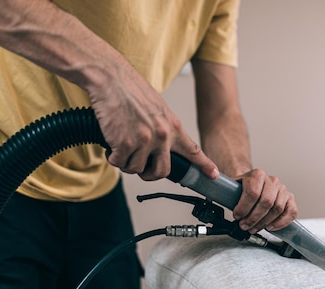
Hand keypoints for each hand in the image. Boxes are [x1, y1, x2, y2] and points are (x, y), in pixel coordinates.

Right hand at [88, 60, 218, 180]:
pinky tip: (112, 144)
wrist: (111, 78)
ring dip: (127, 162)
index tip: (213, 174)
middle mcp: (162, 135)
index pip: (193, 150)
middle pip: (162, 171)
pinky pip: (119, 163)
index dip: (204, 165)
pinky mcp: (125, 143)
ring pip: (136, 169)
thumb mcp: (157, 109)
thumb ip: (164, 128)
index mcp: (173, 126)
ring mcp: (144, 140)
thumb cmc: (131, 90)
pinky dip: (113, 157)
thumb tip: (164, 147)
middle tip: (141, 168)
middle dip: (149, 174)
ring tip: (121, 146)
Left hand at [232, 169, 297, 233]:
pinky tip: (271, 227)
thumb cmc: (243, 188)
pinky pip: (291, 212)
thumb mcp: (233, 188)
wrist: (254, 184)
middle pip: (266, 202)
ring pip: (277, 209)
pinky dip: (281, 222)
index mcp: (257, 174)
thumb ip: (229, 195)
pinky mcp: (290, 198)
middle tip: (245, 226)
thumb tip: (224, 205)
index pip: (252, 193)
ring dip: (264, 222)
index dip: (244, 208)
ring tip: (254, 228)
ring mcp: (283, 189)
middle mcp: (272, 180)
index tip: (237, 216)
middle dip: (253, 218)